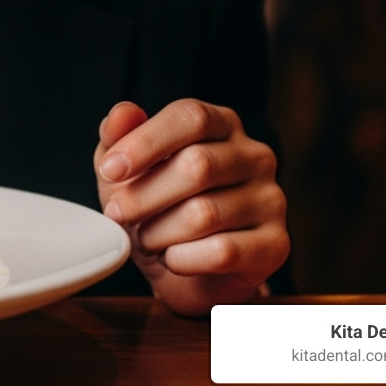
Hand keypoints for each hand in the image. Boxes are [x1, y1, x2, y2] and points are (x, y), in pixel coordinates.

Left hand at [95, 99, 288, 316]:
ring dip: (159, 232)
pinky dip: (183, 258)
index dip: (146, 142)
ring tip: (145, 238)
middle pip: (198, 165)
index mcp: (221, 124)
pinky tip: (172, 258)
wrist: (183, 271)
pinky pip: (223, 251)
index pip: (191, 116)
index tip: (110, 170)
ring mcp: (270, 199)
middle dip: (144, 195)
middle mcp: (254, 155)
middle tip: (117, 214)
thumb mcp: (126, 170)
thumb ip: (118, 137)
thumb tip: (123, 114)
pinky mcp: (276, 244)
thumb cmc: (155, 208)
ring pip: (205, 213)